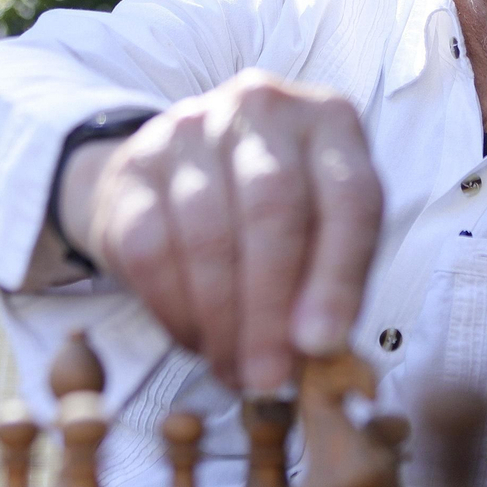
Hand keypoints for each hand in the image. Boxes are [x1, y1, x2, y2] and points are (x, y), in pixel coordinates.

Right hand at [59, 70, 383, 393]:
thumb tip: (316, 353)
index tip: (322, 345)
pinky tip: (195, 338)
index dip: (339, 278)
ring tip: (234, 369)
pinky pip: (152, 248)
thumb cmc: (272, 213)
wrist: (178, 175)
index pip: (349, 197)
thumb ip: (330, 282)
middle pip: (272, 210)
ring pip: (208, 234)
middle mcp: (262, 109)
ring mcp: (192, 129)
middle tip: (268, 376)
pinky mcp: (137, 166)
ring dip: (222, 319)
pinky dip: (175, 308)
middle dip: (270, 308)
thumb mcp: (321, 230)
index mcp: (329, 122)